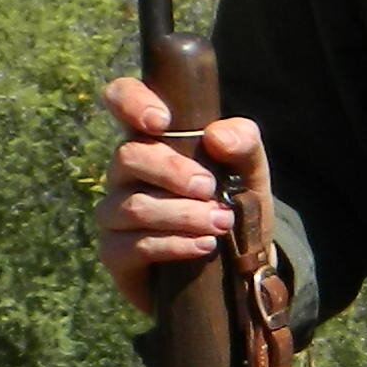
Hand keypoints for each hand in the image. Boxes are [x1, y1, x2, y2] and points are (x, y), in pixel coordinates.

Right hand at [94, 78, 268, 316]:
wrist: (235, 269)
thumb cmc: (234, 205)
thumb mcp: (251, 171)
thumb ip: (244, 143)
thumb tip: (217, 138)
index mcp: (153, 139)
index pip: (120, 98)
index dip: (131, 101)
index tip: (162, 121)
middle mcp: (126, 172)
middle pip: (128, 155)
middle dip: (173, 171)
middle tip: (210, 188)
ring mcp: (115, 213)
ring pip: (133, 205)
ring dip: (182, 214)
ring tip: (220, 223)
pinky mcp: (116, 254)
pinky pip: (132, 245)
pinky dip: (173, 244)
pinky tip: (203, 246)